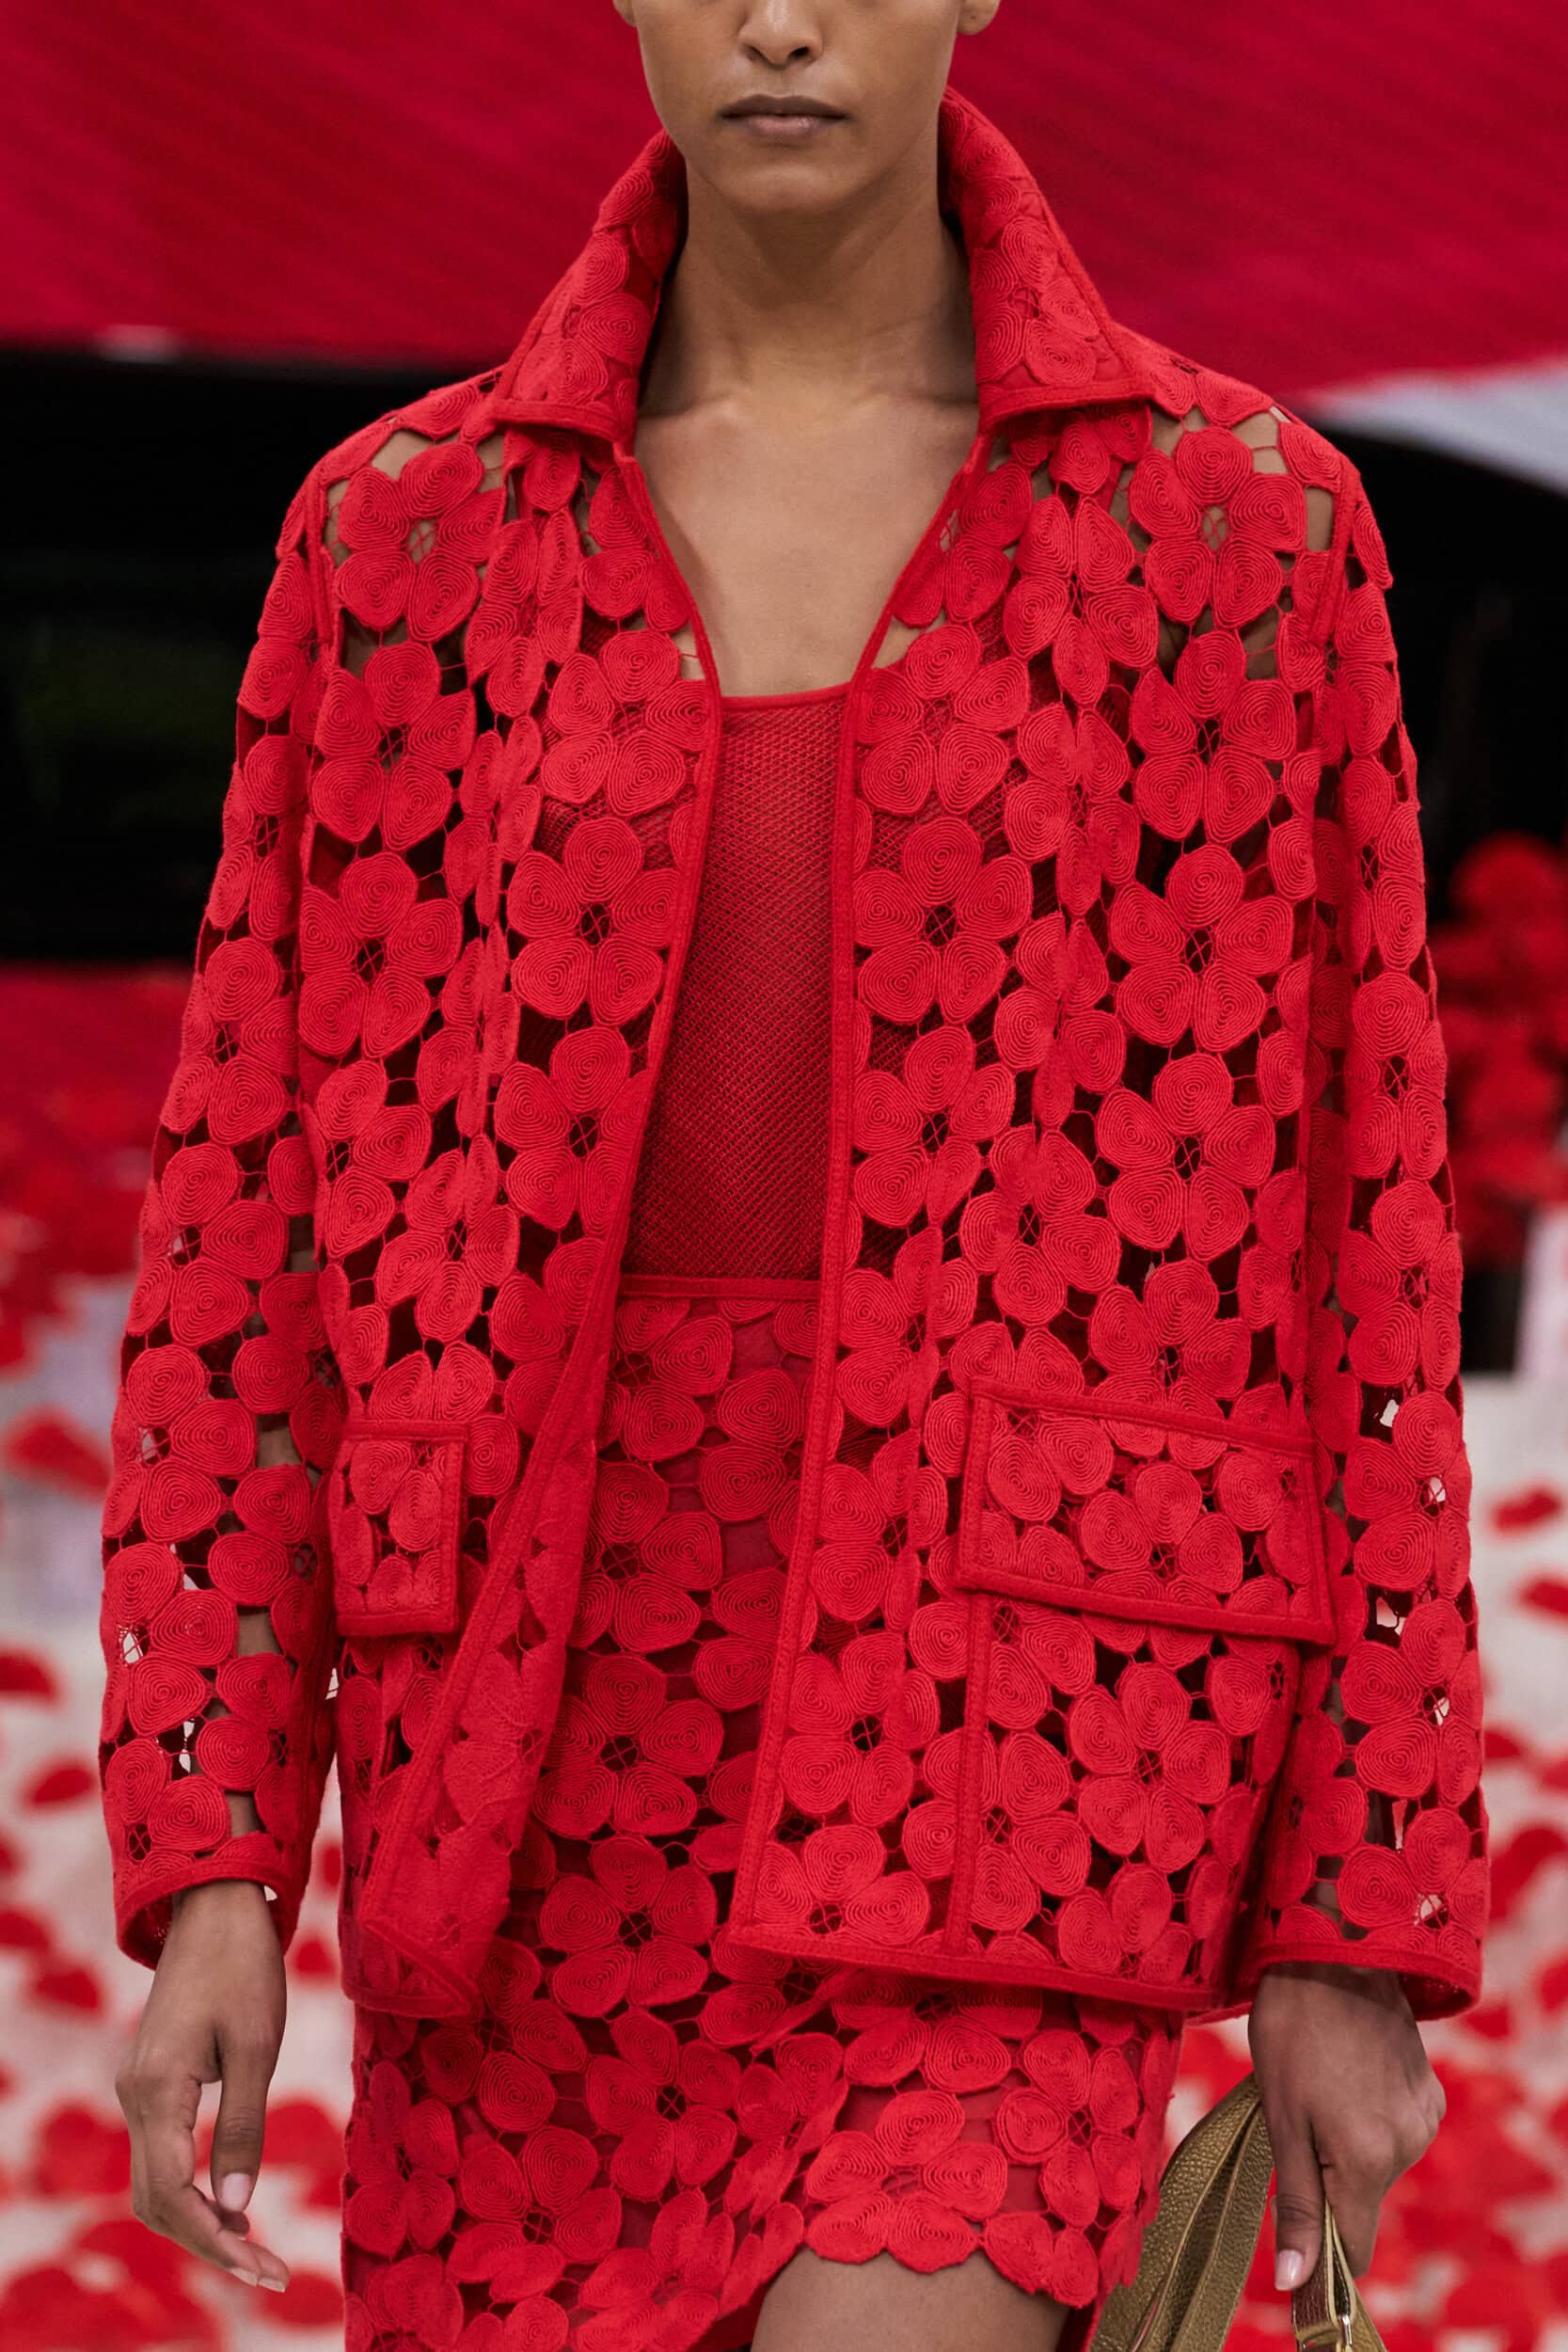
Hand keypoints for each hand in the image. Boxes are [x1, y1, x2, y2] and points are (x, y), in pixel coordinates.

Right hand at [114, 1878, 290, 2292]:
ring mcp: (140, 2089)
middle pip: (158, 2201)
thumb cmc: (244, 1966)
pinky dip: (194, 2187)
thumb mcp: (258, 2045)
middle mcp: (136, 2096)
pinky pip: (164, 2154)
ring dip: (201, 2221)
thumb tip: (233, 2202)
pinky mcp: (154, 2080)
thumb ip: (243, 2126)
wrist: (216, 1904)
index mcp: (156, 2090)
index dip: (216, 2242)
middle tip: (270, 2272)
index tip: (265, 2268)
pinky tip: (232, 2204)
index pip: (173, 2195)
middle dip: (210, 2243)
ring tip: (255, 2248)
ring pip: (157, 2182)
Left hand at [1249, 1961, 1444, 2294]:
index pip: (1354, 2249)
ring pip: (1375, 2163)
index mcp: (1369, 2161)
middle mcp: (1410, 2146)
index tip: (1291, 2223)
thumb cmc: (1293, 2028)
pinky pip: (1392, 2129)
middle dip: (1325, 2176)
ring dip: (1345, 2141)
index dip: (1320, 2250)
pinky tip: (1345, 2070)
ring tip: (1320, 2083)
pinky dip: (1366, 2115)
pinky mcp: (1428, 2091)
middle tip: (1295, 2115)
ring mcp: (1424, 2116)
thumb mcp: (1281, 2117)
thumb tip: (1294, 2281)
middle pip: (1361, 2200)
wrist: (1335, 1949)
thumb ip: (1297, 2202)